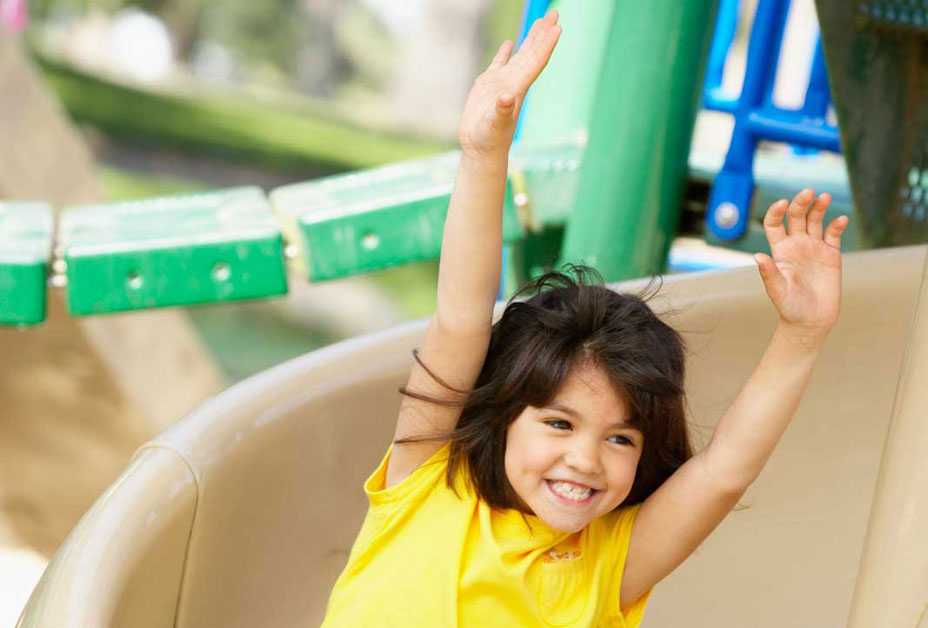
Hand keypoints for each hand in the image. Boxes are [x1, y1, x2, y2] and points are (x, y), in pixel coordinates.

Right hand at [458, 10, 560, 156]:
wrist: (481, 149)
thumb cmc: (489, 139)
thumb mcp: (495, 125)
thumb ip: (501, 111)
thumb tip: (505, 97)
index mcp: (517, 87)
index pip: (536, 61)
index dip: (546, 44)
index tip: (557, 26)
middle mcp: (513, 82)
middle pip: (533, 52)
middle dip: (543, 33)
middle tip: (554, 13)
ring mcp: (501, 83)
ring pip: (520, 55)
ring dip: (530, 38)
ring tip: (540, 21)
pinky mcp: (487, 87)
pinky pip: (499, 63)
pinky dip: (505, 52)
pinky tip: (508, 43)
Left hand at [755, 189, 848, 334]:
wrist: (810, 320)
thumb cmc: (789, 307)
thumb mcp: (777, 291)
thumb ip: (769, 273)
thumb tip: (757, 256)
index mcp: (779, 251)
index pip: (774, 224)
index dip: (776, 211)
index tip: (783, 203)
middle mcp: (795, 245)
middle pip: (796, 217)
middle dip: (801, 203)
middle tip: (808, 192)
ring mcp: (813, 248)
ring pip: (815, 221)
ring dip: (819, 207)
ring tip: (824, 197)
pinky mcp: (830, 255)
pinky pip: (833, 235)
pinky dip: (837, 225)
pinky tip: (840, 220)